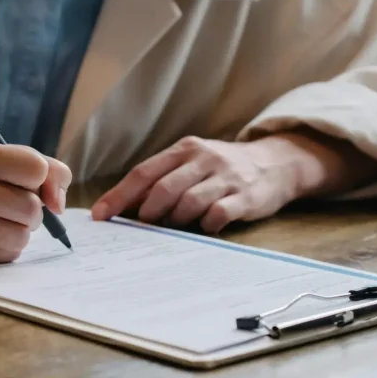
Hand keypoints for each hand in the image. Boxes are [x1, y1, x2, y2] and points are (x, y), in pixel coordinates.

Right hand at [0, 140, 71, 263]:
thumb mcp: (5, 154)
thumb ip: (48, 170)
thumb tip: (58, 206)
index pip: (35, 169)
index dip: (38, 174)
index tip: (24, 176)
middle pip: (30, 208)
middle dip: (34, 207)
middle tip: (18, 201)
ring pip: (21, 236)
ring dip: (23, 228)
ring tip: (7, 217)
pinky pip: (7, 254)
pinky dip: (8, 244)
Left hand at [91, 133, 376, 233]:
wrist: (276, 163)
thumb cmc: (221, 168)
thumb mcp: (191, 162)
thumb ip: (162, 179)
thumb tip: (122, 205)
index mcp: (183, 150)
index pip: (143, 173)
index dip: (119, 196)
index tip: (100, 215)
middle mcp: (203, 159)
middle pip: (163, 188)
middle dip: (147, 212)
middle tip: (142, 225)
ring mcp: (225, 177)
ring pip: (188, 202)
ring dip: (175, 220)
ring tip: (175, 227)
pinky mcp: (245, 196)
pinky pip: (218, 214)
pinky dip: (205, 225)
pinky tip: (205, 227)